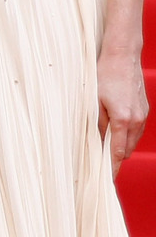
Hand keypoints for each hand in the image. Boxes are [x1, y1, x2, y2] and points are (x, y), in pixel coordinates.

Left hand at [99, 47, 147, 175]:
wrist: (123, 56)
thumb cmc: (104, 75)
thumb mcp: (93, 100)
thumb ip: (96, 123)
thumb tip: (95, 142)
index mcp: (122, 120)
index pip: (116, 152)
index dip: (110, 167)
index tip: (105, 179)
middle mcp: (136, 121)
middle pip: (125, 150)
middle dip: (113, 158)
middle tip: (98, 161)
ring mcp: (142, 116)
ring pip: (131, 141)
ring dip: (120, 146)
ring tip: (103, 146)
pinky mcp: (144, 110)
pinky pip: (135, 130)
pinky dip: (126, 135)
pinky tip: (114, 130)